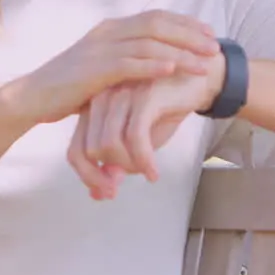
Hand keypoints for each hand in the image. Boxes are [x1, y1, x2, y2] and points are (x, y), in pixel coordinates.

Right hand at [1, 10, 219, 124]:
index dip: (185, 23)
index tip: (209, 33)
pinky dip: (153, 66)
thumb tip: (156, 61)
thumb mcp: (102, 66)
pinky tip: (173, 71)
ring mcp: (99, 49)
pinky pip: (129, 64)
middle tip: (215, 47)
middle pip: (158, 24)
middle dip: (190, 35)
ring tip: (204, 64)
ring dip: (180, 52)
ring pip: (148, 44)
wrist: (34, 96)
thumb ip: (126, 59)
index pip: (156, 17)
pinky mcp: (93, 70)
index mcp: (112, 28)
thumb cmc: (70, 86)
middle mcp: (108, 32)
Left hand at [68, 51, 224, 198]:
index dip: (88, 177)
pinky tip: (154, 173)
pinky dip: (144, 161)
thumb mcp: (138, 141)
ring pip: (110, 145)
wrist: (198, 79)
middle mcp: (101, 99)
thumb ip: (116, 164)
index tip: (107, 192)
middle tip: (123, 189)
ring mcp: (121, 95)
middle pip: (90, 151)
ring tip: (145, 173)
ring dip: (128, 168)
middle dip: (106, 178)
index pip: (75, 151)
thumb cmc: (165, 110)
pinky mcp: (144, 97)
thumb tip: (98, 195)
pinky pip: (135, 138)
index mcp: (93, 108)